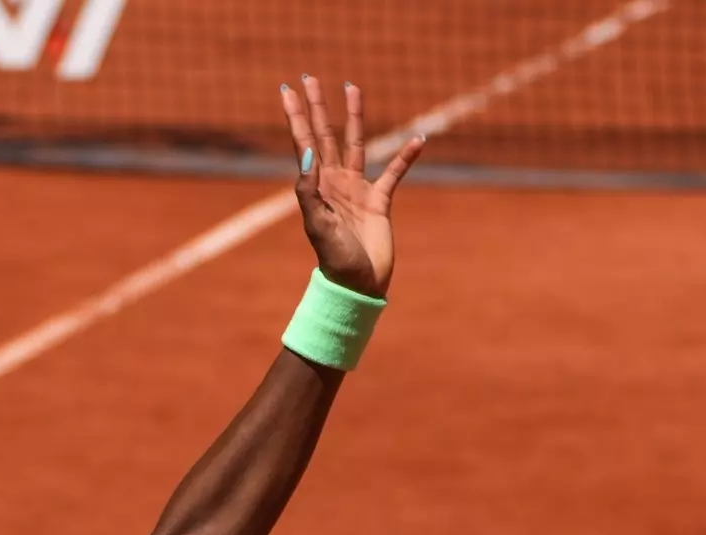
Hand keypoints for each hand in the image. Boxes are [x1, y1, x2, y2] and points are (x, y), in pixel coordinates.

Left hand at [280, 76, 425, 297]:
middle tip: (310, 77)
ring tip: (353, 87)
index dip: (297, 116)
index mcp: (317, 186)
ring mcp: (357, 189)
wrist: (357, 286)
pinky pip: (395, 173)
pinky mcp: (380, 201)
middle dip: (317, 107)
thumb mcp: (317, 225)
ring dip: (354, 116)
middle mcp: (334, 182)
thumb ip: (309, 191)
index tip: (287, 91)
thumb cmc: (334, 261)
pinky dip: (406, 157)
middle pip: (325, 135)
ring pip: (356, 143)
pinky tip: (418, 139)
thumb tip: (308, 154)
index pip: (304, 143)